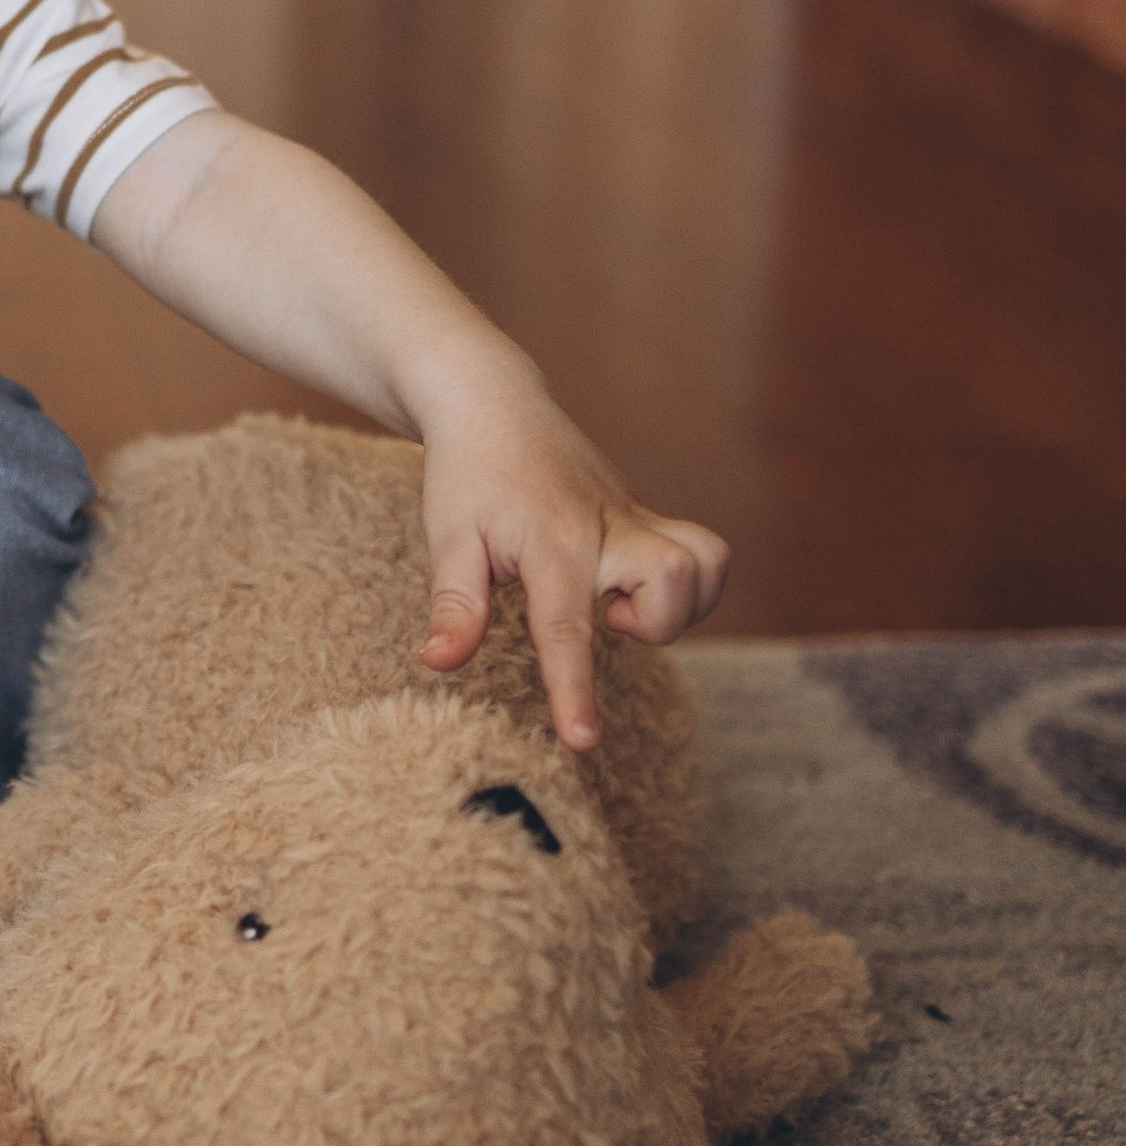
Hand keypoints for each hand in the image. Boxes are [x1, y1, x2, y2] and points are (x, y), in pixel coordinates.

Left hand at [414, 369, 728, 752]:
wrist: (496, 404)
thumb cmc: (467, 475)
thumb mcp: (448, 538)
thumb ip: (454, 605)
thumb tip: (439, 664)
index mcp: (551, 541)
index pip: (567, 626)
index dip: (574, 689)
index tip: (582, 741)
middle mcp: (607, 528)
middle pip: (675, 578)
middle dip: (658, 623)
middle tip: (602, 620)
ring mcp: (635, 520)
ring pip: (707, 562)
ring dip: (680, 605)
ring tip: (618, 605)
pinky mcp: (647, 519)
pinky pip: (703, 552)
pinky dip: (690, 584)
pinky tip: (630, 589)